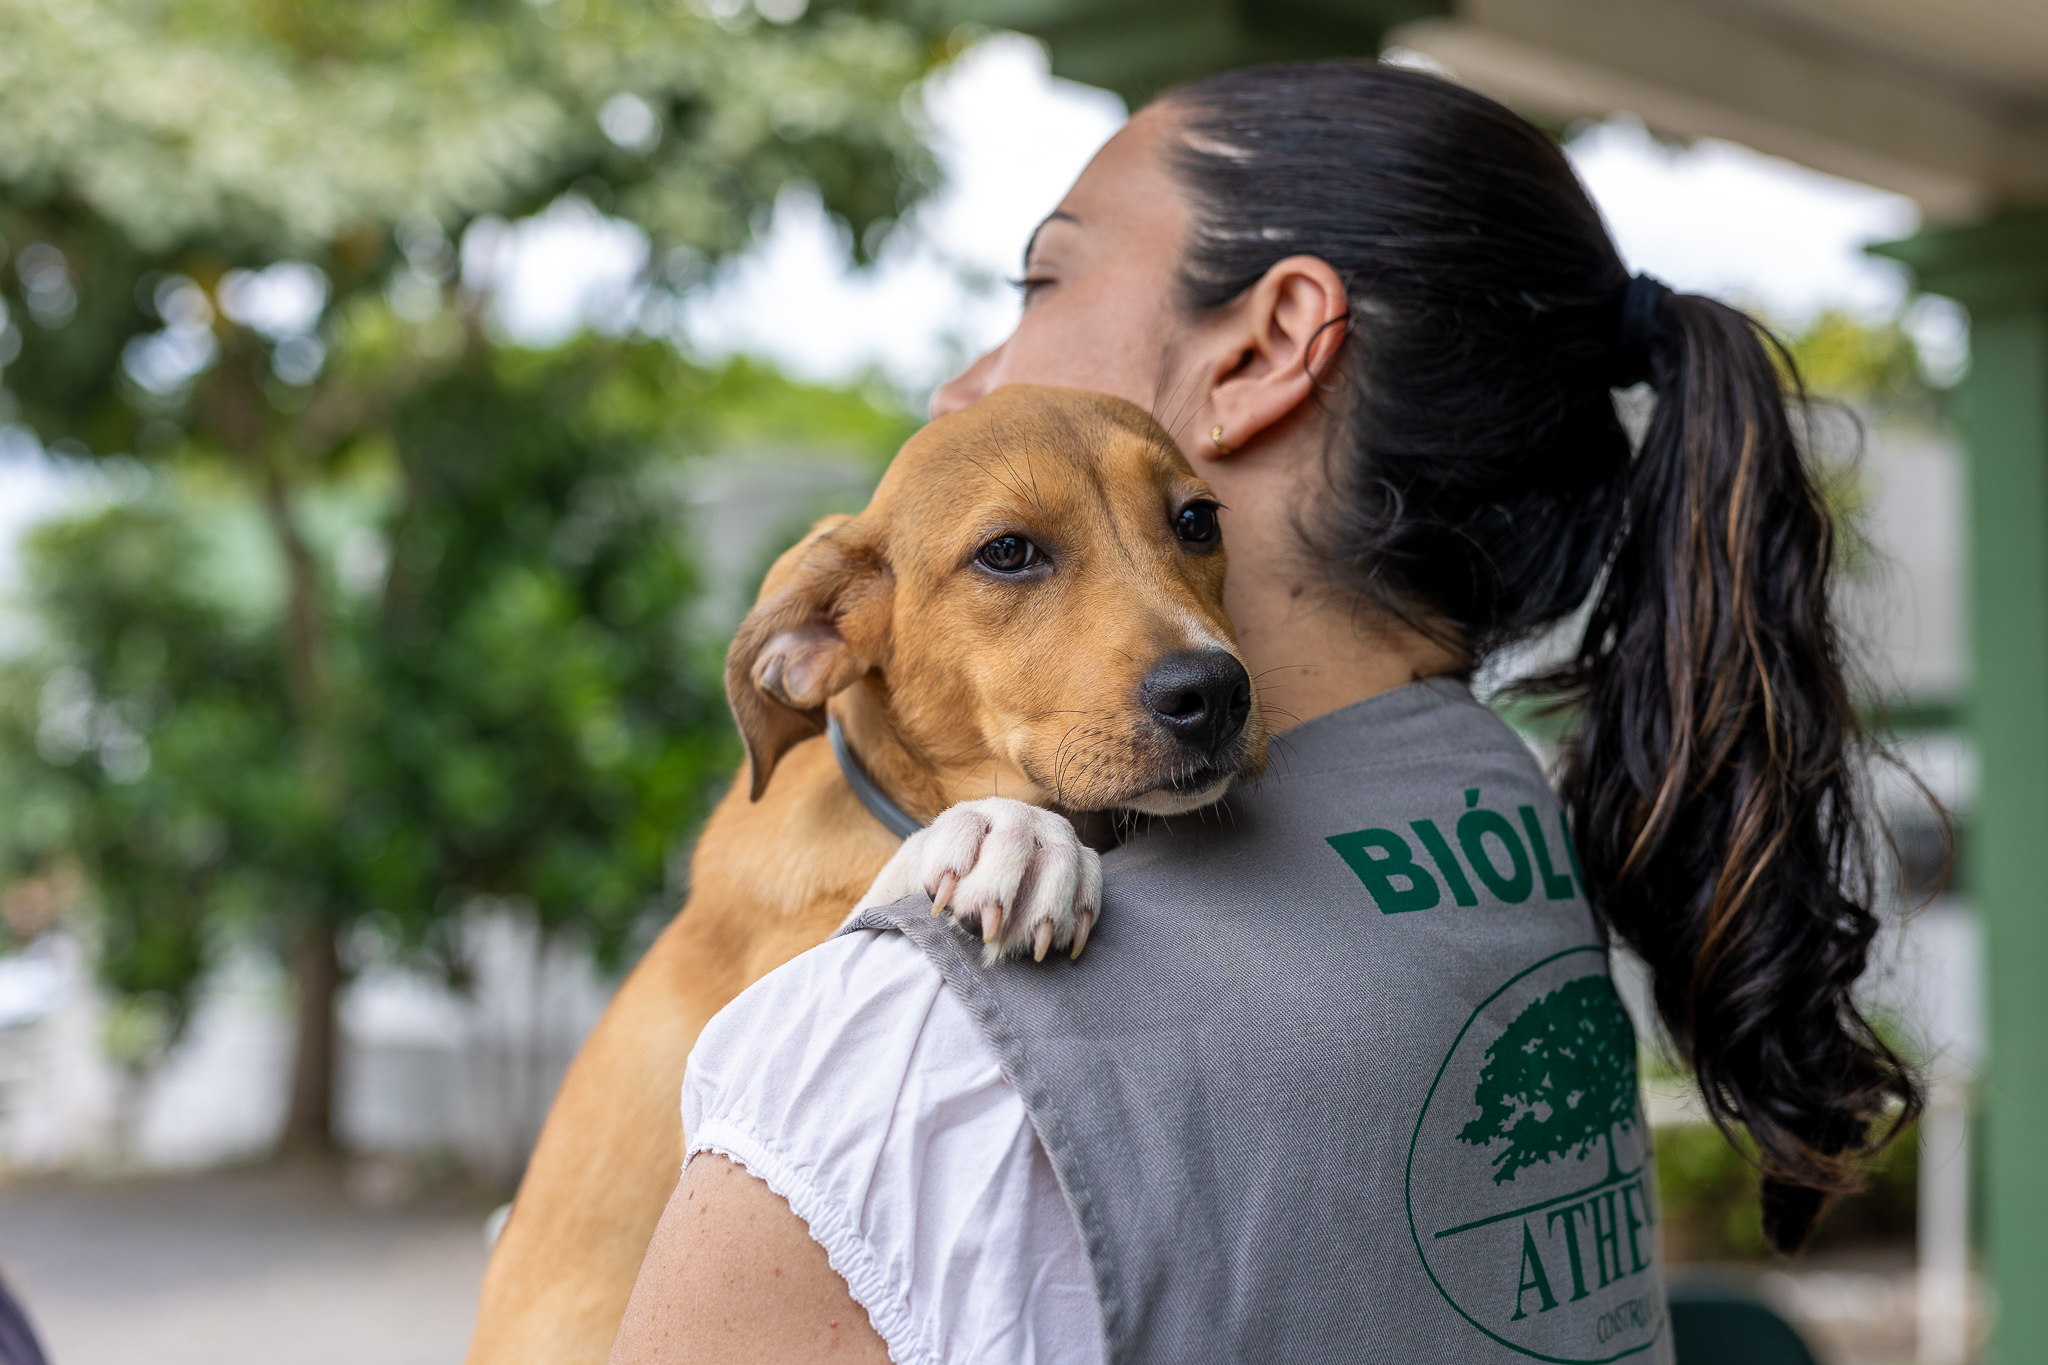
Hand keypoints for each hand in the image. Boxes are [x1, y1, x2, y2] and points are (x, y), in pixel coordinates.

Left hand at [850, 798, 1101, 961]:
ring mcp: (1050, 837)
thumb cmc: (927, 908)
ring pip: (1062, 856)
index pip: (958, 828)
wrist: (975, 902)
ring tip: (1031, 950)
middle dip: (999, 885)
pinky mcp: (1081, 863)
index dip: (950, 861)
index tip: (936, 905)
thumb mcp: (894, 905)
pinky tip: (1065, 947)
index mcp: (959, 821)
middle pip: (1013, 838)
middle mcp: (1008, 819)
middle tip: (984, 932)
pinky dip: (1084, 910)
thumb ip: (874, 921)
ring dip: (1048, 903)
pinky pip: (1093, 877)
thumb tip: (838, 953)